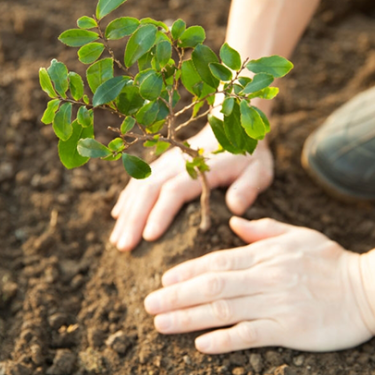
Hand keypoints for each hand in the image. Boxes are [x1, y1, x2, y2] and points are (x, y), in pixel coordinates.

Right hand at [109, 126, 273, 250]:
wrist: (233, 127)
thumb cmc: (247, 156)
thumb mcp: (258, 171)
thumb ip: (247, 188)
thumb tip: (235, 208)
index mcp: (201, 168)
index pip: (174, 191)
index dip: (160, 213)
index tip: (148, 237)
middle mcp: (178, 164)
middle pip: (149, 190)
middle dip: (134, 219)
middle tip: (123, 247)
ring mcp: (167, 162)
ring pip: (139, 186)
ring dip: (127, 213)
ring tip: (116, 240)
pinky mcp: (162, 164)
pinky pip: (139, 180)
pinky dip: (127, 198)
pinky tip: (118, 215)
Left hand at [144, 217, 372, 352]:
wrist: (366, 288)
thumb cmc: (328, 259)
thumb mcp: (295, 234)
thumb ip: (262, 229)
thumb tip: (233, 223)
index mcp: (264, 254)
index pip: (217, 262)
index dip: (188, 271)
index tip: (164, 280)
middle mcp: (265, 277)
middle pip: (213, 287)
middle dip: (177, 296)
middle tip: (149, 304)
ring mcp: (276, 303)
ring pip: (224, 311)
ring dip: (189, 318)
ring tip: (162, 323)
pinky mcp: (289, 328)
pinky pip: (251, 334)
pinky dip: (224, 339)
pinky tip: (201, 343)